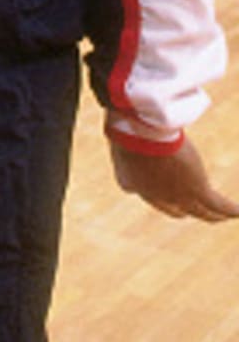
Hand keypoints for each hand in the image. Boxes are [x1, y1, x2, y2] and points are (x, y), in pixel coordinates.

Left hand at [110, 135, 238, 221]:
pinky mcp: (198, 189)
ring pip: (203, 212)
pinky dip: (231, 210)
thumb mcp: (118, 136)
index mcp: (137, 186)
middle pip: (180, 210)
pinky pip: (220, 206)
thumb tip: (115, 127)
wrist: (139, 133)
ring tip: (223, 214)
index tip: (171, 195)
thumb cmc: (125, 128)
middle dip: (188, 208)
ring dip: (214, 214)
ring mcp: (179, 195)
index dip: (165, 199)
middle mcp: (158, 197)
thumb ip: (119, 138)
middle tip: (197, 204)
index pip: (155, 199)